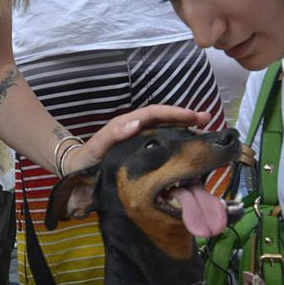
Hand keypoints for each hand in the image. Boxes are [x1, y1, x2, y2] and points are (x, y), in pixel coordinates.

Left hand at [63, 105, 212, 173]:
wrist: (78, 172)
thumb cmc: (86, 159)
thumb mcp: (96, 147)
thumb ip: (112, 136)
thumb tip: (135, 123)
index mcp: (127, 125)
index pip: (154, 113)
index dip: (173, 112)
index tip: (191, 115)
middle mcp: (135, 128)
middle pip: (164, 118)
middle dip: (185, 116)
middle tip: (206, 119)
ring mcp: (140, 138)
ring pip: (166, 128)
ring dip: (184, 127)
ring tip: (204, 129)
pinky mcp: (142, 149)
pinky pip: (163, 141)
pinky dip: (177, 141)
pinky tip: (189, 147)